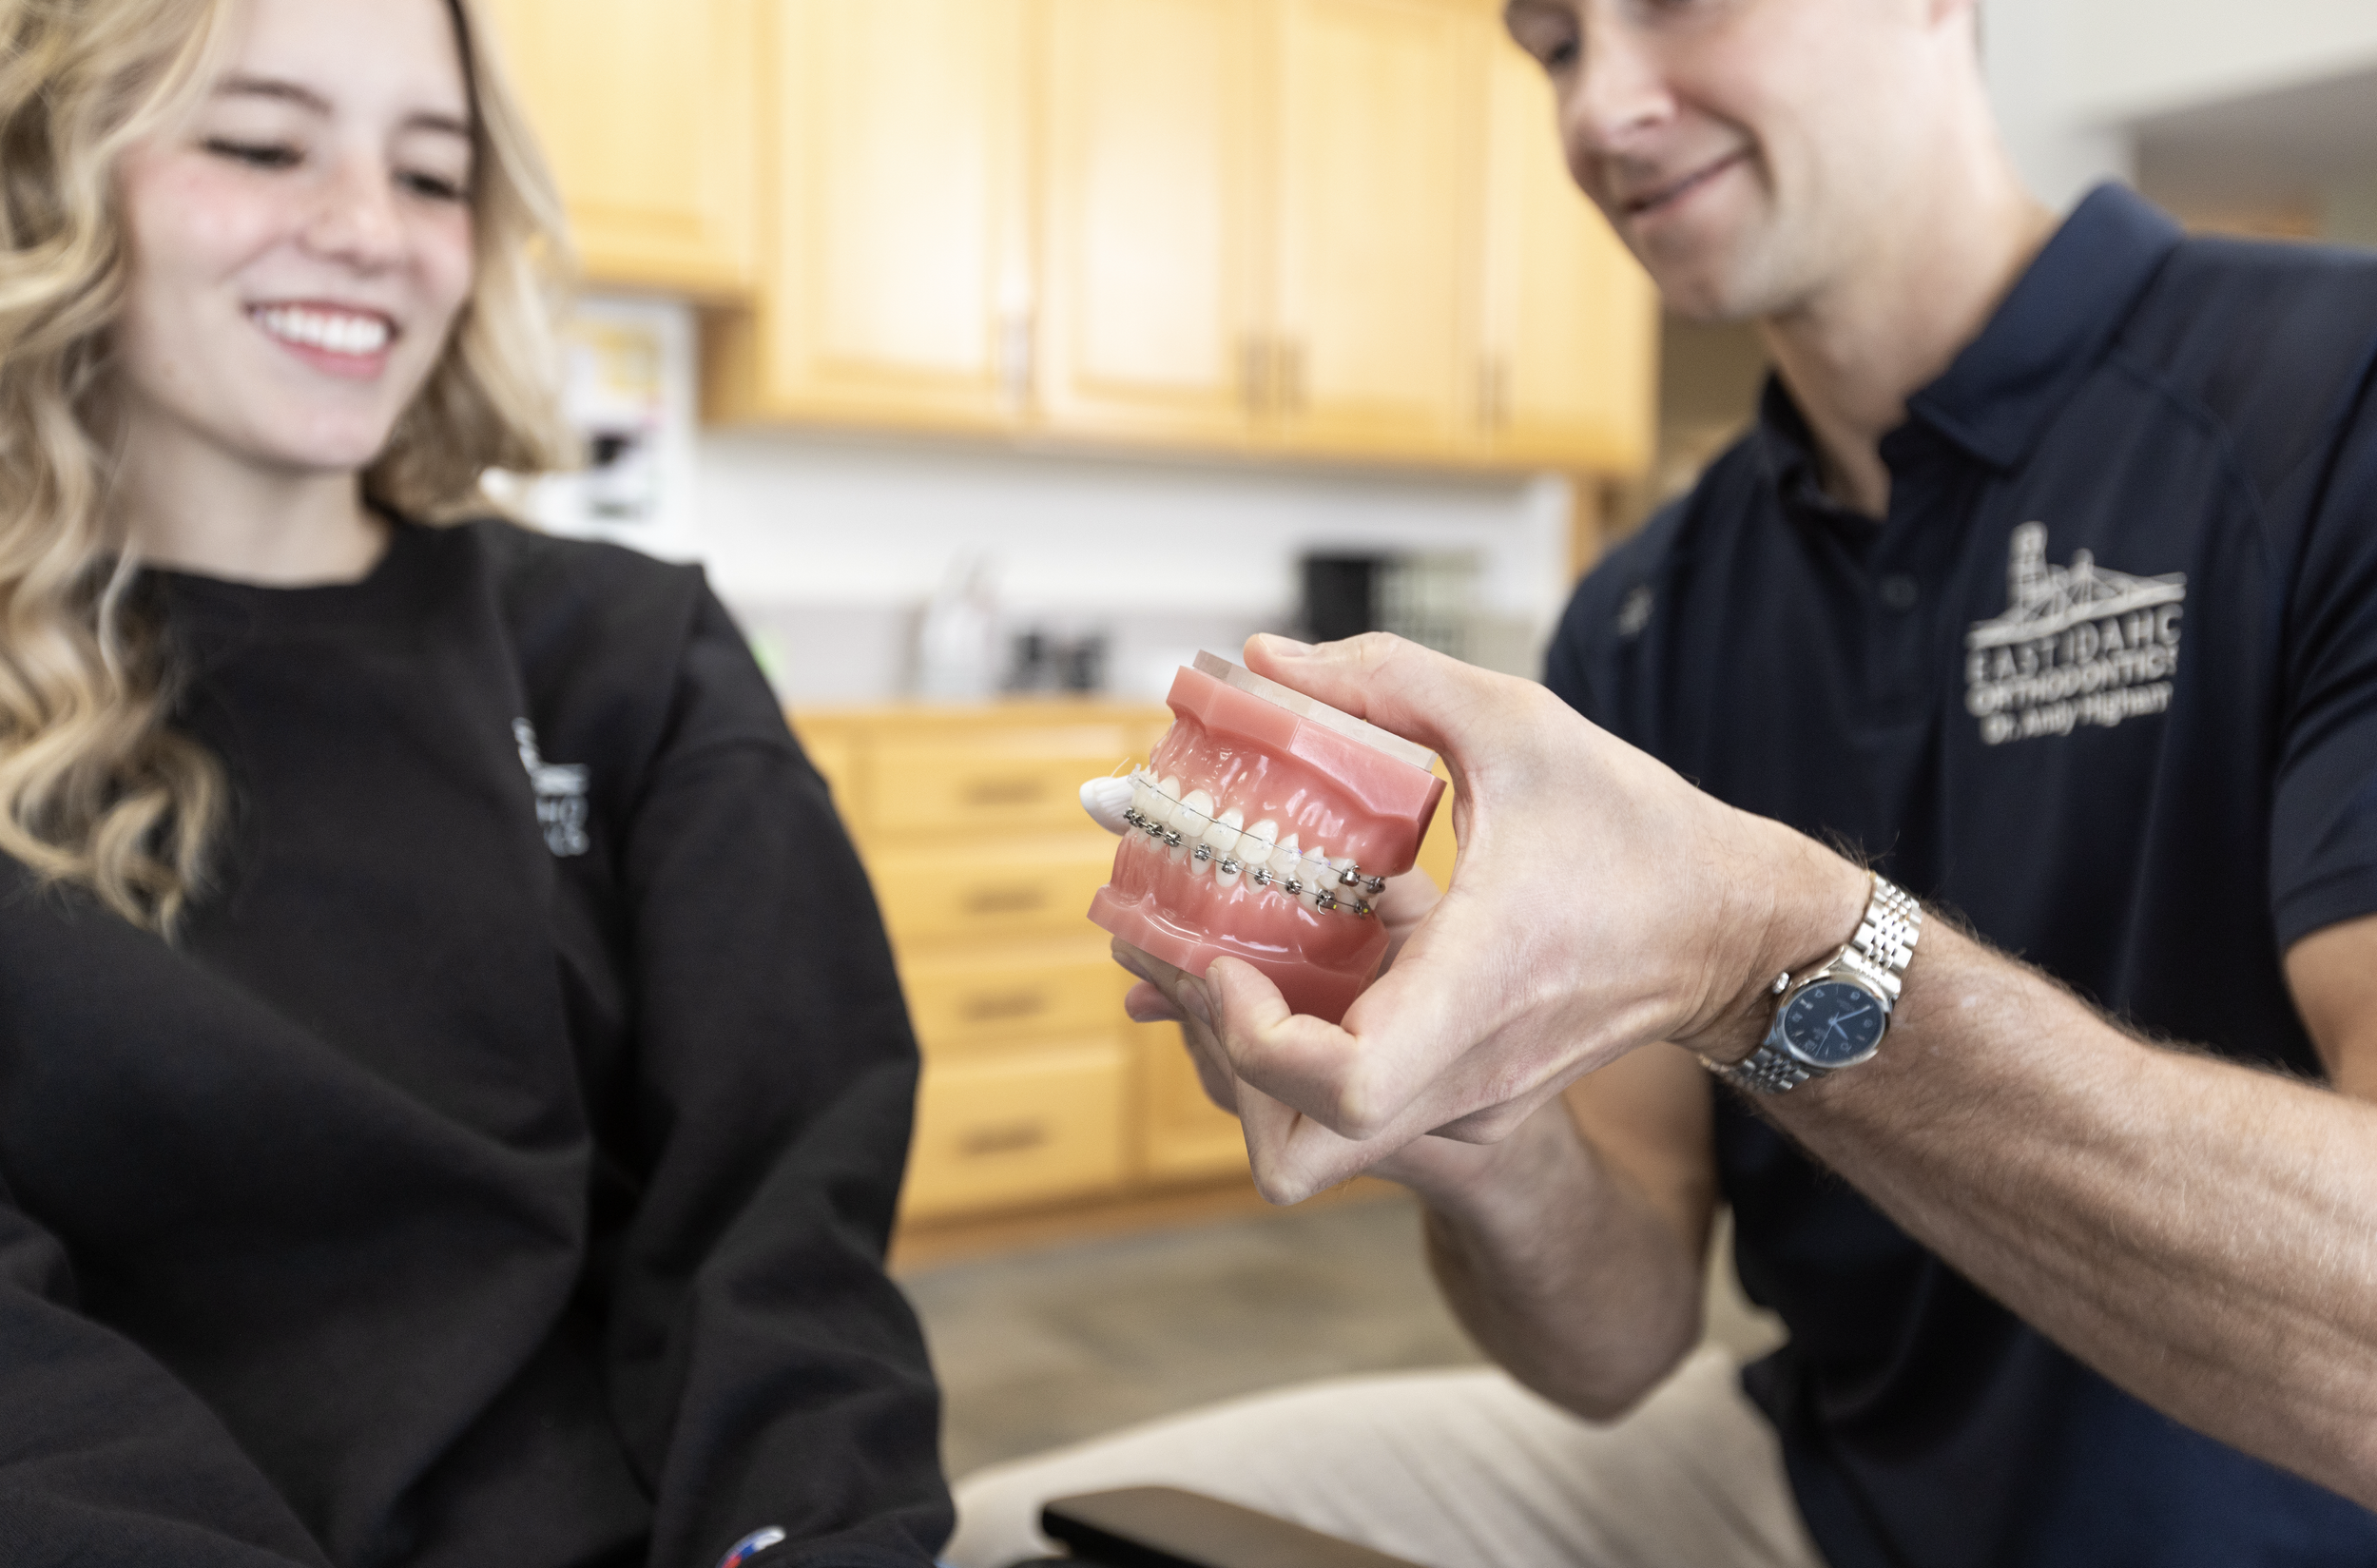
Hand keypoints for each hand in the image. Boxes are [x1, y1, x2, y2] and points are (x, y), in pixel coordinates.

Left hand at [1174, 632, 1867, 1202]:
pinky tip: (1296, 957)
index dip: (1252, 1038)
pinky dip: (1301, 1049)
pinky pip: (1351, 1109)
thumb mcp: (1520, 722)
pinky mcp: (1465, 1109)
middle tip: (1187, 956)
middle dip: (1217, 1059)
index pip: (1341, 1090)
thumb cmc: (1638, 831)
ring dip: (1249, 1059)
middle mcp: (1464, 1076)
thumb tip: (1263, 659)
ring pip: (1309, 1142)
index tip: (1221, 956)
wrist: (1732, 932)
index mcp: (1480, 990)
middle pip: (1293, 1150)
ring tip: (1224, 952)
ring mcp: (1465, 1108)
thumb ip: (1387, 679)